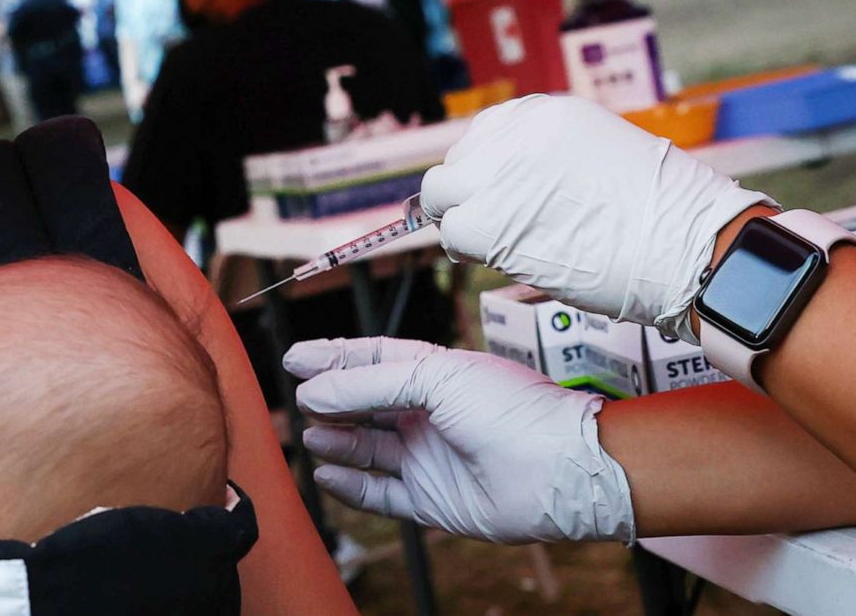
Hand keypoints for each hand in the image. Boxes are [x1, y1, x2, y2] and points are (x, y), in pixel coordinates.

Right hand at [286, 337, 634, 543]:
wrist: (560, 473)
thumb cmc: (512, 412)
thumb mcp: (435, 378)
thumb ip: (368, 384)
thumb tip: (313, 391)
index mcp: (434, 373)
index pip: (371, 360)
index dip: (332, 357)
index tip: (294, 357)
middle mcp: (428, 414)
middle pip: (363, 404)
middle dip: (329, 399)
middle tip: (298, 397)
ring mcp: (427, 456)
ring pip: (365, 447)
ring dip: (335, 439)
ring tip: (313, 432)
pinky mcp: (429, 499)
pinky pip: (377, 493)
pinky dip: (348, 484)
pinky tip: (326, 470)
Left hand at [423, 95, 770, 338]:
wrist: (688, 247)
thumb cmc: (664, 216)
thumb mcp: (603, 157)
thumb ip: (552, 162)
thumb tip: (514, 187)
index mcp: (548, 114)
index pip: (488, 132)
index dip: (489, 167)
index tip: (499, 191)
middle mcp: (517, 135)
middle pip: (461, 159)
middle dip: (470, 191)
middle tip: (493, 222)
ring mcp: (498, 175)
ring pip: (442, 192)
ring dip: (460, 217)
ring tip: (491, 242)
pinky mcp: (487, 221)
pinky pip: (451, 231)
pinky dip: (463, 248)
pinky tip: (492, 258)